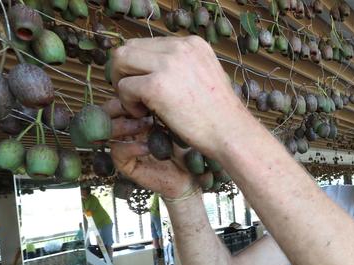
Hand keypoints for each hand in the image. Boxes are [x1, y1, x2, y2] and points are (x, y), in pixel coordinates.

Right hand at [103, 99, 194, 198]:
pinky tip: (147, 147)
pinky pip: (118, 152)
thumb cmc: (185, 145)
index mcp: (135, 116)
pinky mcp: (126, 165)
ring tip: (145, 125)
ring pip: (108, 131)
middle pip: (106, 113)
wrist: (191, 175)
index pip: (118, 99)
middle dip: (120, 107)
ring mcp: (124, 146)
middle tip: (139, 108)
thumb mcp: (173, 120)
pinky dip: (131, 147)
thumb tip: (148, 88)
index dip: (125, 94)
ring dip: (124, 125)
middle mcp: (126, 130)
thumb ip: (158, 105)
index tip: (142, 92)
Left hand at [110, 36, 252, 156]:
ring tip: (139, 105)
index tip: (144, 85)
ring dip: (123, 84)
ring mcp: (167, 65)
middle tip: (132, 94)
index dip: (139, 65)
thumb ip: (183, 67)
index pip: (149, 43)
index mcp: (193, 44)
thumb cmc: (220, 114)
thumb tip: (154, 68)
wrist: (232, 133)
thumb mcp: (206, 75)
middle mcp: (180, 48)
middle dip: (124, 71)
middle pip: (130, 47)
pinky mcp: (156, 86)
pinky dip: (128, 103)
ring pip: (122, 61)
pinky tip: (144, 115)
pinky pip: (124, 87)